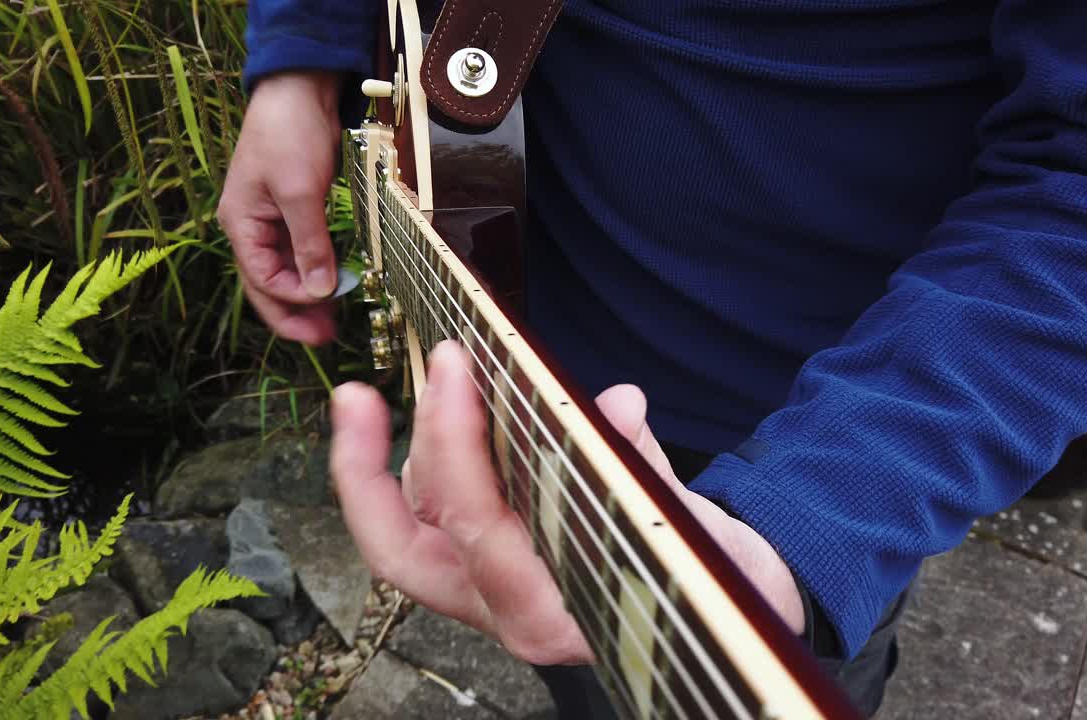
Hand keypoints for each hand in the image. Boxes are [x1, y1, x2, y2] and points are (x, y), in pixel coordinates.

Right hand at [217, 71, 343, 345]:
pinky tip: (334, 287)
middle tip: (327, 338)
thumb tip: (322, 291)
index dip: (292, 300)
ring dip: (307, 297)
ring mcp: (271, 221)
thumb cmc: (289, 134)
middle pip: (267, 285)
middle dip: (294, 314)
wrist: (299, 89)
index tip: (327, 306)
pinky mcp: (293, 212)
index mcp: (241, 225)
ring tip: (333, 323)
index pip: (262, 279)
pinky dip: (315, 272)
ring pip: (285, 272)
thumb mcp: (300, 191)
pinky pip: (300, 253)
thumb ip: (310, 244)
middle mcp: (251, 228)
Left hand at [330, 341, 804, 665]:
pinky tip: (430, 417)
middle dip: (365, 471)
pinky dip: (418, 470)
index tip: (454, 368)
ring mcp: (488, 600)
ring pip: (408, 536)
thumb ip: (641, 467)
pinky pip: (425, 529)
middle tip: (358, 394)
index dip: (457, 445)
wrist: (727, 613)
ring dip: (393, 459)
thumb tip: (617, 407)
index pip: (481, 530)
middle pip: (404, 551)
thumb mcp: (695, 527)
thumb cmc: (713, 576)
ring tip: (417, 389)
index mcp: (556, 616)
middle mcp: (506, 615)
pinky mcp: (485, 579)